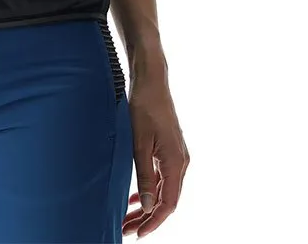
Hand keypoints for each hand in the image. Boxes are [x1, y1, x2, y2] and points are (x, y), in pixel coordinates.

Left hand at [121, 66, 188, 237]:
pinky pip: (161, 177)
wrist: (151, 80)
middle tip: (126, 229)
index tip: (138, 234)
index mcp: (176, 163)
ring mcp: (176, 156)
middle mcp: (181, 162)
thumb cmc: (144, 106)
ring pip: (164, 190)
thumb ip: (145, 175)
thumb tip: (148, 206)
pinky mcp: (169, 149)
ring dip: (147, 205)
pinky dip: (150, 190)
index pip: (168, 204)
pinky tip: (136, 197)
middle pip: (166, 200)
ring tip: (128, 218)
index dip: (153, 222)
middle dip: (147, 218)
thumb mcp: (140, 143)